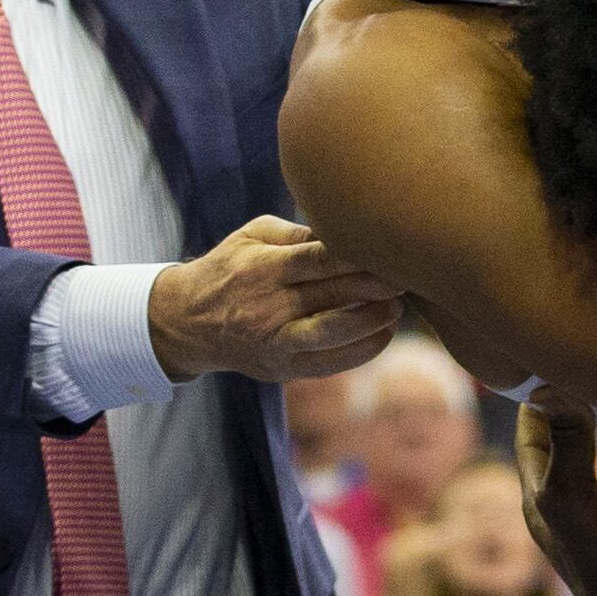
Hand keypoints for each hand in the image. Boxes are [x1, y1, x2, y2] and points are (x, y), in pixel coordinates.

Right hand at [147, 218, 399, 383]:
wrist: (186, 322)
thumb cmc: (232, 267)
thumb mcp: (252, 236)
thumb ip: (298, 234)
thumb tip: (344, 227)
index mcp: (261, 269)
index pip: (316, 260)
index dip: (357, 254)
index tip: (390, 245)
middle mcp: (267, 308)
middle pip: (332, 294)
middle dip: (376, 284)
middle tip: (410, 272)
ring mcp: (274, 342)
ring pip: (333, 333)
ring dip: (373, 319)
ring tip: (400, 305)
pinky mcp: (282, 368)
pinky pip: (330, 363)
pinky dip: (362, 349)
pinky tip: (385, 331)